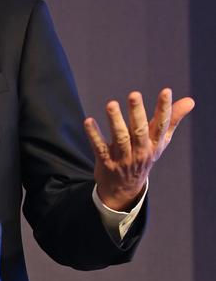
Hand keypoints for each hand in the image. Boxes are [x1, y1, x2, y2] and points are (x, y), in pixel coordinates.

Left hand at [84, 88, 194, 210]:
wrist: (125, 189)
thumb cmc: (144, 157)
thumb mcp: (160, 142)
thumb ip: (172, 120)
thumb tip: (190, 101)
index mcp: (154, 144)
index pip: (162, 124)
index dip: (164, 108)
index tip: (166, 91)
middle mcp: (140, 151)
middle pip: (140, 130)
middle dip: (137, 112)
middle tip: (134, 94)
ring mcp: (123, 158)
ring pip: (120, 138)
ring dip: (115, 121)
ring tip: (111, 104)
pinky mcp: (106, 162)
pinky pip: (100, 148)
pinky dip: (94, 135)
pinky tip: (89, 121)